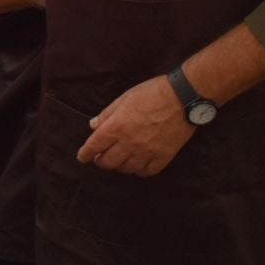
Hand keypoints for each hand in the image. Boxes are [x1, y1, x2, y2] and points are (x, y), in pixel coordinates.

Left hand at [75, 75, 193, 176]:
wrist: (182, 97)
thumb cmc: (151, 93)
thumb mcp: (124, 98)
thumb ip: (107, 114)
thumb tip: (93, 126)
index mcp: (116, 127)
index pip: (94, 146)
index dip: (85, 154)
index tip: (82, 157)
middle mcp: (129, 143)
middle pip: (108, 162)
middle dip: (101, 161)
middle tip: (101, 158)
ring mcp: (146, 151)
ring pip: (126, 169)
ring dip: (120, 166)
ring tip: (120, 160)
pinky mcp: (163, 156)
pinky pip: (147, 172)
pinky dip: (140, 171)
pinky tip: (138, 165)